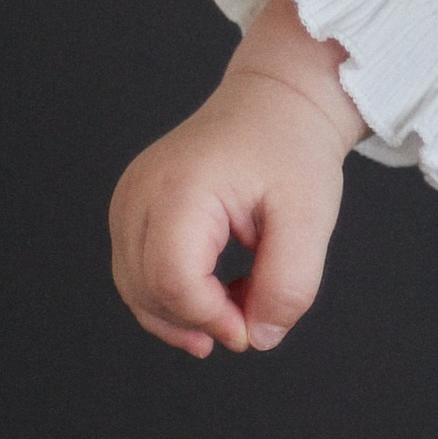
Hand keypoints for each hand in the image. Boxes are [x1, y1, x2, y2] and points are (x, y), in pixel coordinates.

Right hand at [109, 0, 365, 355]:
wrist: (277, 101)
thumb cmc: (292, 149)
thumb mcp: (310, 216)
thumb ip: (289, 284)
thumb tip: (260, 337)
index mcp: (181, 187)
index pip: (172, 280)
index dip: (210, 319)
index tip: (250, 329)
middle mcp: (140, 192)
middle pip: (148, 291)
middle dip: (201, 320)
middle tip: (254, 313)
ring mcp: (128, 199)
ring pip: (135, 289)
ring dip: (184, 314)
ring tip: (238, 301)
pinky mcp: (130, 209)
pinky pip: (137, 273)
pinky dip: (172, 296)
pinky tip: (215, 291)